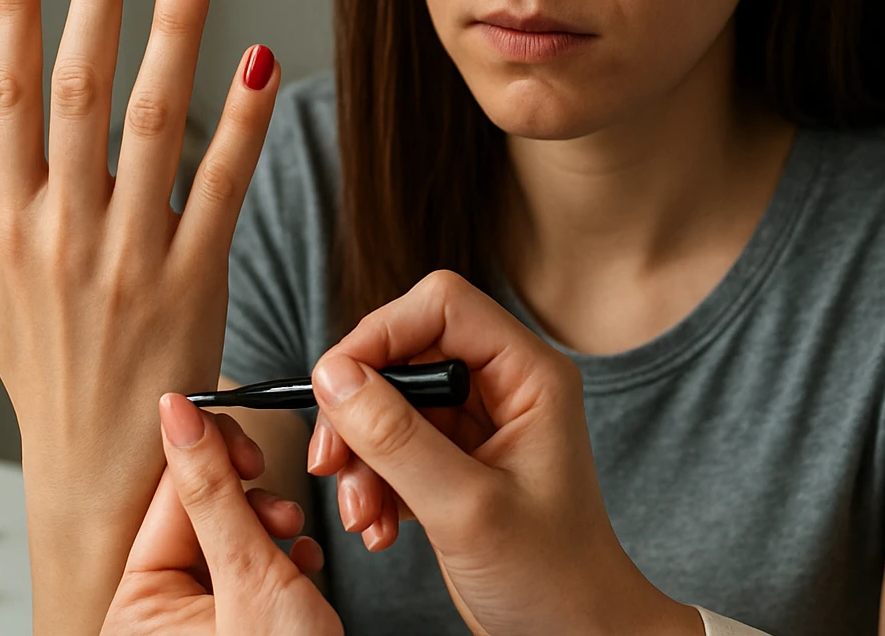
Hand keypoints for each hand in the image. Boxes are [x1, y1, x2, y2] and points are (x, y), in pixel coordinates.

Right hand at [0, 0, 279, 632]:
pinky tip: (257, 60)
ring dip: (172, 35)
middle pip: (76, 90)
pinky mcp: (194, 277)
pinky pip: (221, 186)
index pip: (4, 94)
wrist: (102, 463)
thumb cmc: (44, 371)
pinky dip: (239, 122)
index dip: (12, 10)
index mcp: (10, 222)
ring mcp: (129, 253)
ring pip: (150, 123)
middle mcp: (64, 229)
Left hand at [102, 396, 339, 635]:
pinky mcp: (242, 623)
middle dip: (250, 503)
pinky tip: (302, 562)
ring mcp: (202, 621)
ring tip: (295, 537)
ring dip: (272, 525)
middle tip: (279, 510)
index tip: (250, 450)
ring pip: (231, 536)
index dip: (214, 465)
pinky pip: (251, 568)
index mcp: (138, 612)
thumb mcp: (249, 575)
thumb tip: (178, 413)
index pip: (169, 501)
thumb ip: (215, 492)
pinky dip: (283, 557)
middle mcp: (161, 617)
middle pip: (201, 516)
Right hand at [306, 271, 702, 635]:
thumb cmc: (552, 577)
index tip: (332, 386)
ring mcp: (479, 423)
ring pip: (390, 402)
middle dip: (359, 409)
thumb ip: (396, 439)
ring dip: (362, 457)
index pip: (442, 306)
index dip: (379, 334)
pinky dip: (375, 483)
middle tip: (332, 463)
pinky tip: (380, 528)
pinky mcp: (456, 460)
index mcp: (530, 374)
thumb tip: (333, 376)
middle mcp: (505, 385)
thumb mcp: (466, 509)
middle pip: (405, 351)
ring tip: (363, 518)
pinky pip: (394, 444)